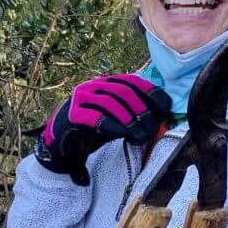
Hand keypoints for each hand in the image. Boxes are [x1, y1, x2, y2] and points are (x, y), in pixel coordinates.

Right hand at [34, 74, 170, 183]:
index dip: (150, 93)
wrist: (63, 146)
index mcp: (106, 83)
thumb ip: (136, 114)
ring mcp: (80, 99)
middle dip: (141, 110)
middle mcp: (93, 86)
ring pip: (109, 103)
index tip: (165, 108)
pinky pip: (92, 116)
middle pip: (122, 92)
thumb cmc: (94, 131)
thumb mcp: (119, 120)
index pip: (132, 81)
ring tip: (139, 136)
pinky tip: (120, 133)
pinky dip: (109, 124)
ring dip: (128, 120)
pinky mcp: (71, 115)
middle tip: (151, 129)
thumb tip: (163, 115)